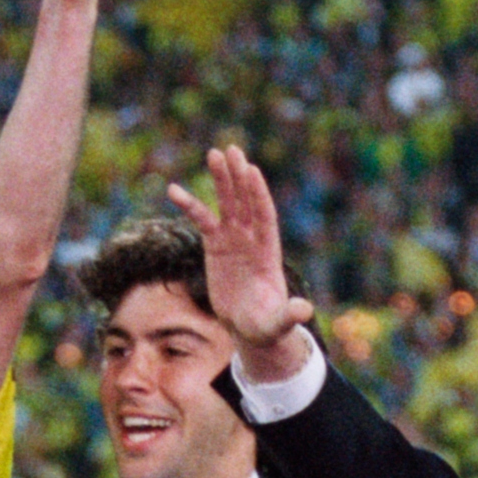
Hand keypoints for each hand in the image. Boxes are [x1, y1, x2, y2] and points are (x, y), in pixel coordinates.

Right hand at [165, 146, 314, 356]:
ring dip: (221, 179)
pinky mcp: (216, 246)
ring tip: (213, 153)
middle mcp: (252, 240)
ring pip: (227, 203)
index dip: (258, 194)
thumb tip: (305, 312)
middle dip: (240, 177)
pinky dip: (189, 204)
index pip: (264, 216)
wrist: (250, 327)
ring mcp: (234, 240)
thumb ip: (290, 316)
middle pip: (246, 202)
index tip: (252, 170)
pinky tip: (173, 190)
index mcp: (268, 252)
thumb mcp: (278, 323)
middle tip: (231, 150)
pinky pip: (202, 219)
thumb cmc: (267, 325)